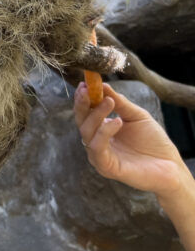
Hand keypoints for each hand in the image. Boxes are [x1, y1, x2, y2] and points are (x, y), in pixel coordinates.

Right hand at [74, 82, 186, 196]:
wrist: (170, 165)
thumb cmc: (153, 141)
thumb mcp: (136, 116)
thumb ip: (120, 103)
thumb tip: (103, 85)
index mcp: (101, 130)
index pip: (86, 113)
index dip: (83, 99)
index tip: (84, 83)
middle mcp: (96, 142)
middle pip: (81, 122)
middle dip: (82, 104)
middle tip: (87, 89)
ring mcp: (99, 155)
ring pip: (87, 133)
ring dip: (96, 115)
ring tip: (110, 102)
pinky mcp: (106, 167)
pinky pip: (97, 147)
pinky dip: (105, 132)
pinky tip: (118, 122)